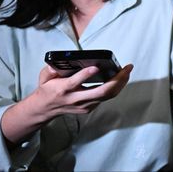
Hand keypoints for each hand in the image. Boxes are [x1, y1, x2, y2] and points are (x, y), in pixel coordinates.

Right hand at [1, 64, 132, 144]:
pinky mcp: (89, 108)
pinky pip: (106, 98)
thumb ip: (50, 70)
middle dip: (118, 80)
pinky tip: (120, 79)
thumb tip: (56, 63)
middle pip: (101, 92)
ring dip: (121, 83)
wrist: (44, 110)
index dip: (86, 75)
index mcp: (63, 89)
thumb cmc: (47, 90)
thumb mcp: (44, 78)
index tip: (96, 67)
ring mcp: (84, 105)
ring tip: (127, 71)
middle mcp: (75, 99)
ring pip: (107, 96)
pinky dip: (115, 88)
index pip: (75, 82)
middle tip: (127, 68)